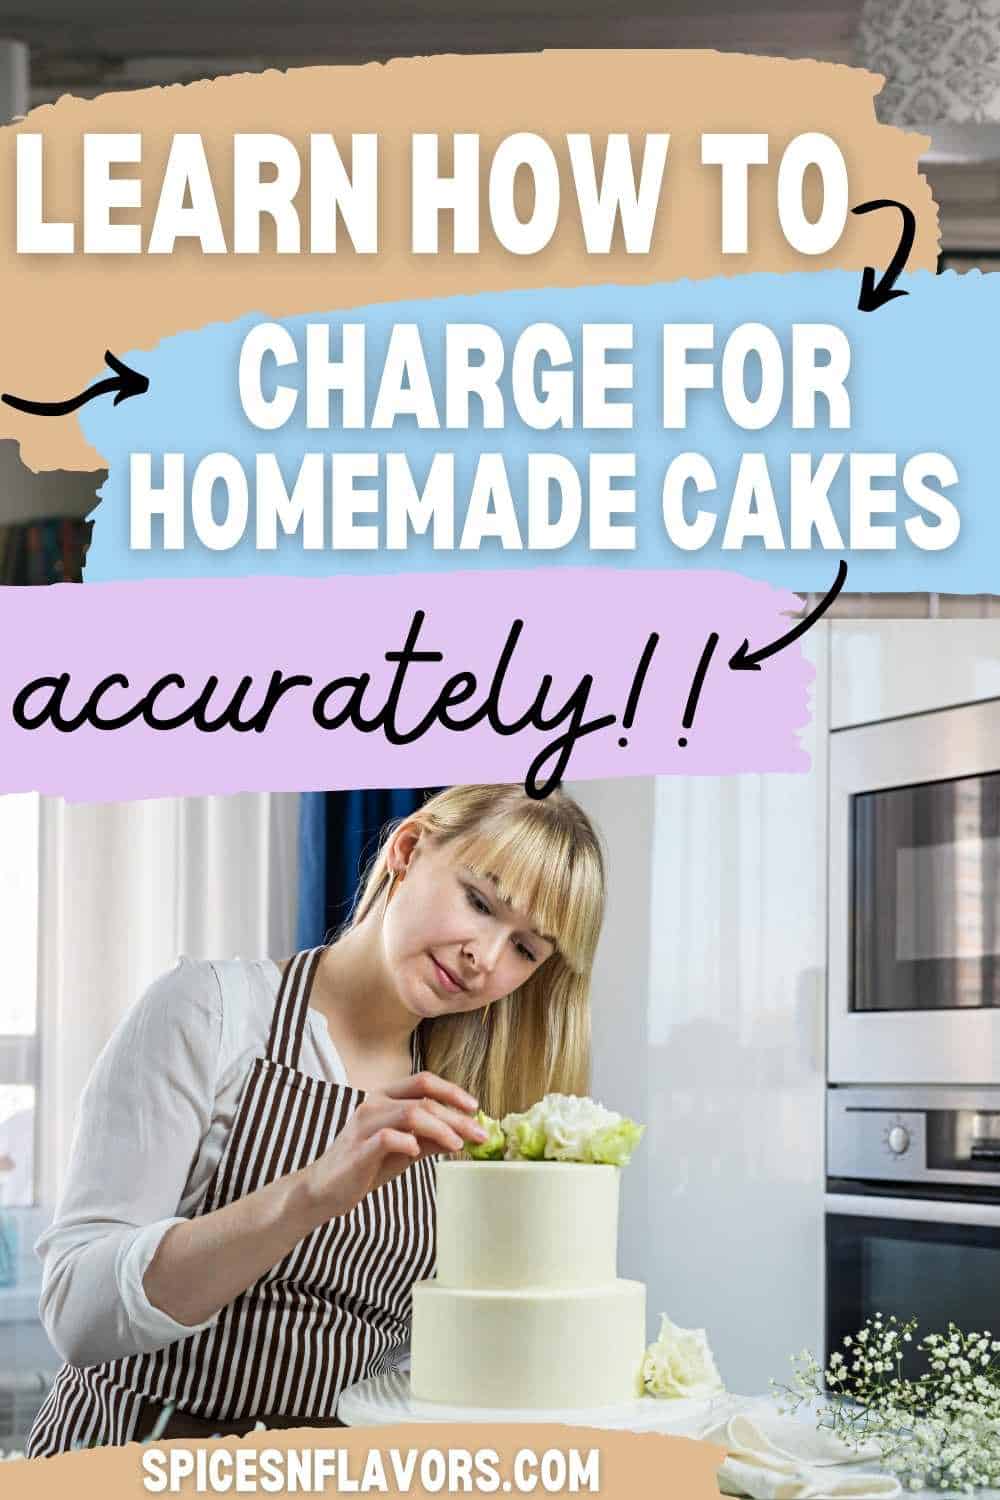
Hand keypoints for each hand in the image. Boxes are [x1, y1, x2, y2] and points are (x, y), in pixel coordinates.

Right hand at [301, 1071, 487, 1221]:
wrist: (325, 1189)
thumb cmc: (366, 1165)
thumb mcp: (405, 1149)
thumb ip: (430, 1138)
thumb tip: (463, 1134)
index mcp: (385, 1096)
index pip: (424, 1081)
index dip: (452, 1091)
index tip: (474, 1107)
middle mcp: (374, 1103)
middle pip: (423, 1099)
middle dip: (456, 1117)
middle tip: (479, 1134)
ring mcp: (364, 1124)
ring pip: (411, 1113)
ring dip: (440, 1128)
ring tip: (457, 1145)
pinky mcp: (358, 1147)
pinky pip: (388, 1137)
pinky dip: (409, 1142)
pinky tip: (419, 1152)